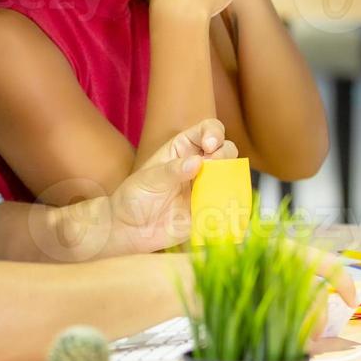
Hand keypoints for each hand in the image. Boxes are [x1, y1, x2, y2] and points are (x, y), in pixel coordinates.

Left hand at [108, 119, 237, 252]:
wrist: (128, 230)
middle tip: (213, 166)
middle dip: (226, 154)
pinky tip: (224, 207)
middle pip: (226, 150)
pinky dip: (230, 203)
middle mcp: (199, 165)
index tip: (210, 145)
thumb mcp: (148, 180)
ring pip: (230, 176)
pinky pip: (226, 204)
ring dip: (231, 178)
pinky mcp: (208, 210)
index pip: (206, 130)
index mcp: (183, 149)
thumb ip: (172, 171)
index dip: (214, 133)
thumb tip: (198, 162)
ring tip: (218, 187)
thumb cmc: (134, 197)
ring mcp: (205, 187)